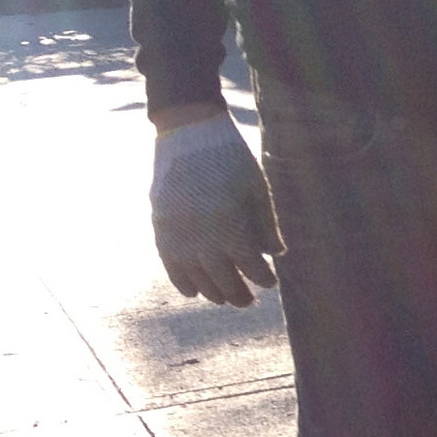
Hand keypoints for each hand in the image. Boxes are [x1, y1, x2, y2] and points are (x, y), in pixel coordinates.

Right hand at [150, 111, 281, 307]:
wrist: (188, 134)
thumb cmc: (231, 160)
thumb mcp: (257, 190)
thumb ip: (266, 225)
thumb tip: (276, 254)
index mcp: (233, 227)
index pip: (252, 268)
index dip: (263, 279)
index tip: (270, 283)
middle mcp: (203, 237)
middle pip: (224, 281)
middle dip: (239, 294)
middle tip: (249, 301)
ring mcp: (178, 235)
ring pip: (197, 279)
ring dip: (212, 292)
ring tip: (225, 298)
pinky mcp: (161, 228)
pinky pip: (170, 266)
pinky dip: (183, 282)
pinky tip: (194, 291)